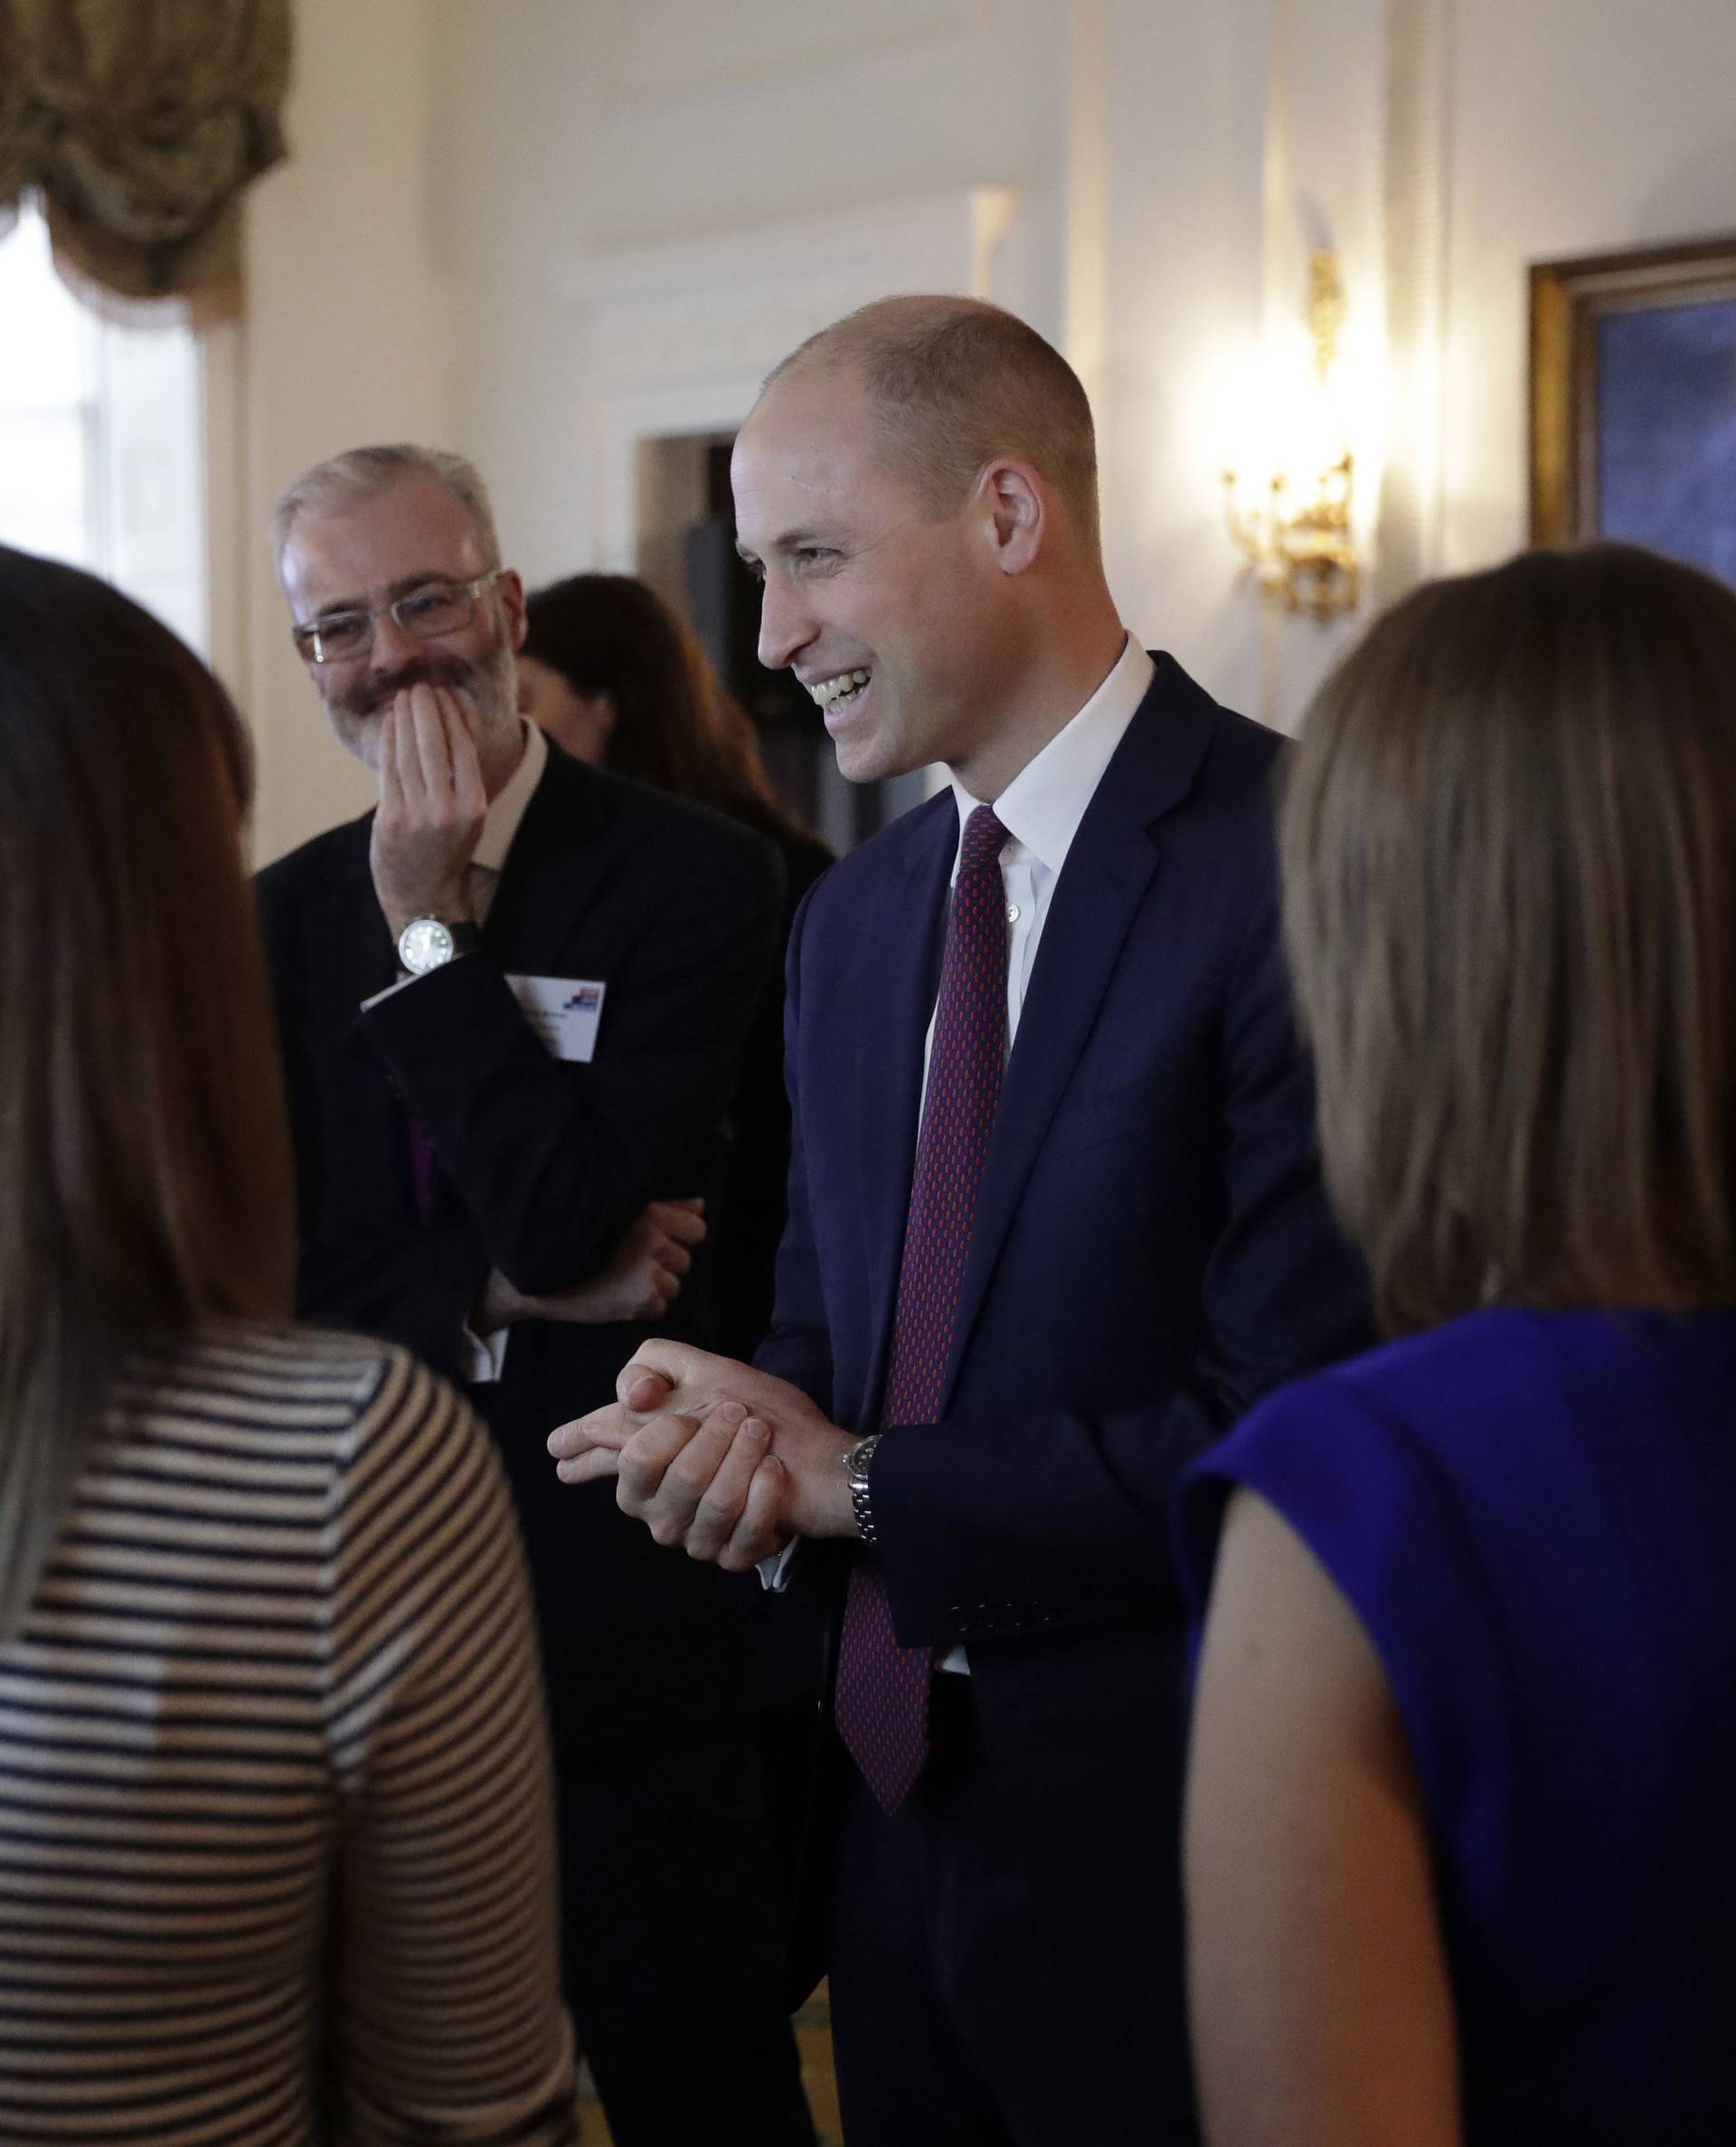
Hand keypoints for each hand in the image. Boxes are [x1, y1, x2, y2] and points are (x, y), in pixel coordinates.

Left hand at [370, 682, 486, 938]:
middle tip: (419, 686)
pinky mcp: (391, 818)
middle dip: (425, 709)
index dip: (450, 715)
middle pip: (434, 744)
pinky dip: (388, 741)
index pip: (461, 747)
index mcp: (473, 805)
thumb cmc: (447, 849)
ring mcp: (417, 814)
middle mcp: (447, 809)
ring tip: (403, 698)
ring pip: (408, 752)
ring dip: (404, 719)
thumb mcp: (467, 812)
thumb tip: (462, 717)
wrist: (425, 897)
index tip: (442, 693)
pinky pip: (388, 768)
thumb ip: (464, 769)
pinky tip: (389, 724)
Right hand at [471, 1200, 705, 1332]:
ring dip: (655, 1287)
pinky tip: (619, 1297)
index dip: (680, 1238)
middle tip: (631, 1263)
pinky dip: (644, 1307)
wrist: (540, 1279)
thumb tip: (701, 1205)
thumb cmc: (582, 1242)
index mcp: (650, 1215)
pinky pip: (660, 1307)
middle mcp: (653, 1240)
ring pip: (675, 1286)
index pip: (697, 1229)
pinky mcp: (642, 1300)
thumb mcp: (623, 1214)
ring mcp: (649, 1271)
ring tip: (623, 1280)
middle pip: (686, 1260)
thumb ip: (667, 1207)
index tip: (653, 1243)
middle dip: (666, 1265)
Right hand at [547, 1339, 857, 1553]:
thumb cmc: (763, 1413)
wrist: (826, 1456)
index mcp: (649, 1462)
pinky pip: (743, 1529)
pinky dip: (767, 1494)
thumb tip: (623, 1396)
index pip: (607, 1456)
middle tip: (736, 1414)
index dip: (583, 1447)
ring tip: (761, 1436)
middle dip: (702, 1435)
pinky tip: (776, 1474)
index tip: (559, 1446)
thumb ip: (655, 1366)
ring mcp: (694, 1536)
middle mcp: (661, 1506)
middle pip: (653, 1470)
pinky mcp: (733, 1555)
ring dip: (742, 1458)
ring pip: (706, 1499)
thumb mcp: (710, 1371)